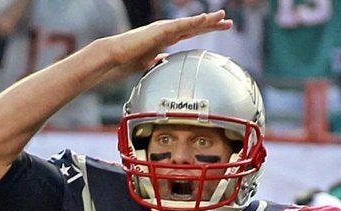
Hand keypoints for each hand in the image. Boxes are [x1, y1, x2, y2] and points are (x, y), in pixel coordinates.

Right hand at [97, 10, 231, 82]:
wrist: (113, 58)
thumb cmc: (126, 61)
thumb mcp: (149, 63)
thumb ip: (159, 60)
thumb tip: (166, 62)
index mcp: (165, 38)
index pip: (189, 33)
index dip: (205, 30)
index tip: (219, 28)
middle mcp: (166, 31)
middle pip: (194, 26)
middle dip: (212, 24)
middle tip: (228, 22)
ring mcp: (163, 29)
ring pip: (190, 23)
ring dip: (207, 20)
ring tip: (222, 16)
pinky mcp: (159, 31)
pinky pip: (180, 26)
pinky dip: (194, 22)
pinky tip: (205, 18)